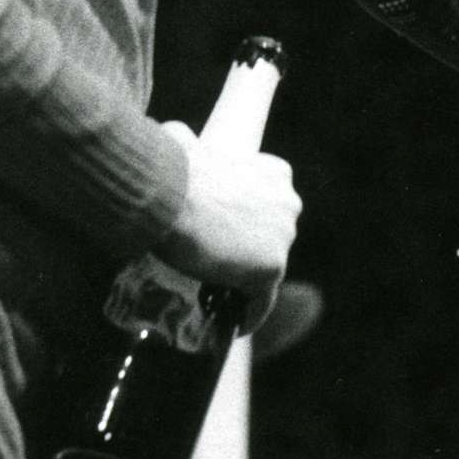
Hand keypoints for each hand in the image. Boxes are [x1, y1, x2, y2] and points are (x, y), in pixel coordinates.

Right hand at [155, 122, 301, 331]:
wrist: (170, 197)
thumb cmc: (173, 169)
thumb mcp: (184, 142)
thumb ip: (188, 143)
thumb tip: (173, 133)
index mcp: (276, 172)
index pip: (269, 200)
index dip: (249, 217)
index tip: (226, 229)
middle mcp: (289, 202)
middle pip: (270, 235)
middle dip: (249, 247)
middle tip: (215, 262)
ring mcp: (283, 237)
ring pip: (264, 267)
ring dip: (245, 279)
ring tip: (217, 291)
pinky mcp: (271, 269)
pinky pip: (261, 302)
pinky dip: (250, 314)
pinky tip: (235, 325)